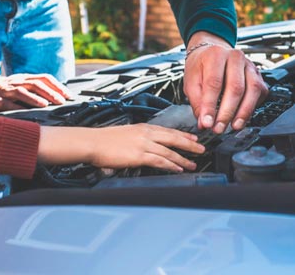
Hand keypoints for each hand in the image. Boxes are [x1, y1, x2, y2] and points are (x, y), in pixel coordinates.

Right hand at [0, 73, 72, 112]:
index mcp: (24, 78)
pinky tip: (23, 111)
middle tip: (60, 101)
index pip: (44, 78)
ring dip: (34, 98)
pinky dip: (15, 107)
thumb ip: (35, 91)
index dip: (57, 85)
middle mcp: (16, 81)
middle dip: (50, 92)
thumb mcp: (21, 87)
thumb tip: (58, 99)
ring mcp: (4, 89)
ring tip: (45, 104)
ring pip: (21, 91)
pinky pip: (5, 102)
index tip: (68, 95)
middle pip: (35, 84)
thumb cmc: (6, 91)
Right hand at [38, 124, 204, 171]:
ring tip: (193, 163)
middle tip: (202, 149)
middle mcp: (146, 133)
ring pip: (169, 151)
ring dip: (183, 158)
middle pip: (174, 138)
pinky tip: (179, 168)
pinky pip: (160, 161)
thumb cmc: (104, 141)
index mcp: (143, 127)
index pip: (168, 130)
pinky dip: (171, 165)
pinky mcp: (139, 155)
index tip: (193, 138)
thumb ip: (137, 140)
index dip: (183, 135)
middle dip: (189, 144)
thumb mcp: (126, 134)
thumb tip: (145, 148)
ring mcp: (143, 144)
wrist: (92, 142)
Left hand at [183, 33, 268, 133]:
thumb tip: (204, 122)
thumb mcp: (191, 80)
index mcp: (216, 55)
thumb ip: (197, 101)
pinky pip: (259, 93)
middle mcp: (235, 57)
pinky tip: (242, 118)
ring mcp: (249, 65)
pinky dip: (252, 108)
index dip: (210, 105)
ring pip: (252, 90)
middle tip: (219, 128)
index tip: (207, 122)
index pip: (214, 83)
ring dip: (243, 112)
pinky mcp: (258, 75)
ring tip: (234, 126)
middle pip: (236, 87)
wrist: (212, 52)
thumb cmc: (201, 66)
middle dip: (227, 112)